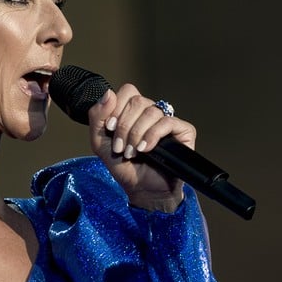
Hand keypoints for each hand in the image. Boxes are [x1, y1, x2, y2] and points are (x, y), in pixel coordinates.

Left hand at [86, 83, 195, 211]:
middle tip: (121, 147)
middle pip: (138, 101)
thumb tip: (108, 93)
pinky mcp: (183, 131)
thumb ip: (97, 117)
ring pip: (151, 111)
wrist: (142, 190)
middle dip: (124, 127)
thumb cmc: (123, 167)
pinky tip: (146, 149)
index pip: (128, 91)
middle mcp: (152, 113)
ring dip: (136, 135)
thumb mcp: (100, 142)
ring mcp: (168, 121)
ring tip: (132, 152)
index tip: (110, 129)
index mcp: (134, 111)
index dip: (117, 108)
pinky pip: (168, 122)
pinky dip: (152, 136)